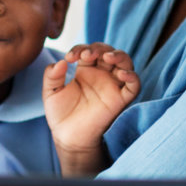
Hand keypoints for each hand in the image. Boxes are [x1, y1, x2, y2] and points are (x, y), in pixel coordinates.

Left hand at [42, 43, 139, 175]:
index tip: (69, 57)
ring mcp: (112, 86)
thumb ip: (52, 75)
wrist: (68, 137)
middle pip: (109, 52)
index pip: (89, 50)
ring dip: (118, 55)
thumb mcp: (51, 91)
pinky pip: (134, 85)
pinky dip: (132, 76)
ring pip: (125, 63)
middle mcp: (102, 75)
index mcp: (86, 70)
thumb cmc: (61, 114)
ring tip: (107, 57)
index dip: (80, 48)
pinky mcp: (121, 100)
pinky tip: (121, 73)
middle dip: (98, 48)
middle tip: (86, 55)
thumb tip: (61, 61)